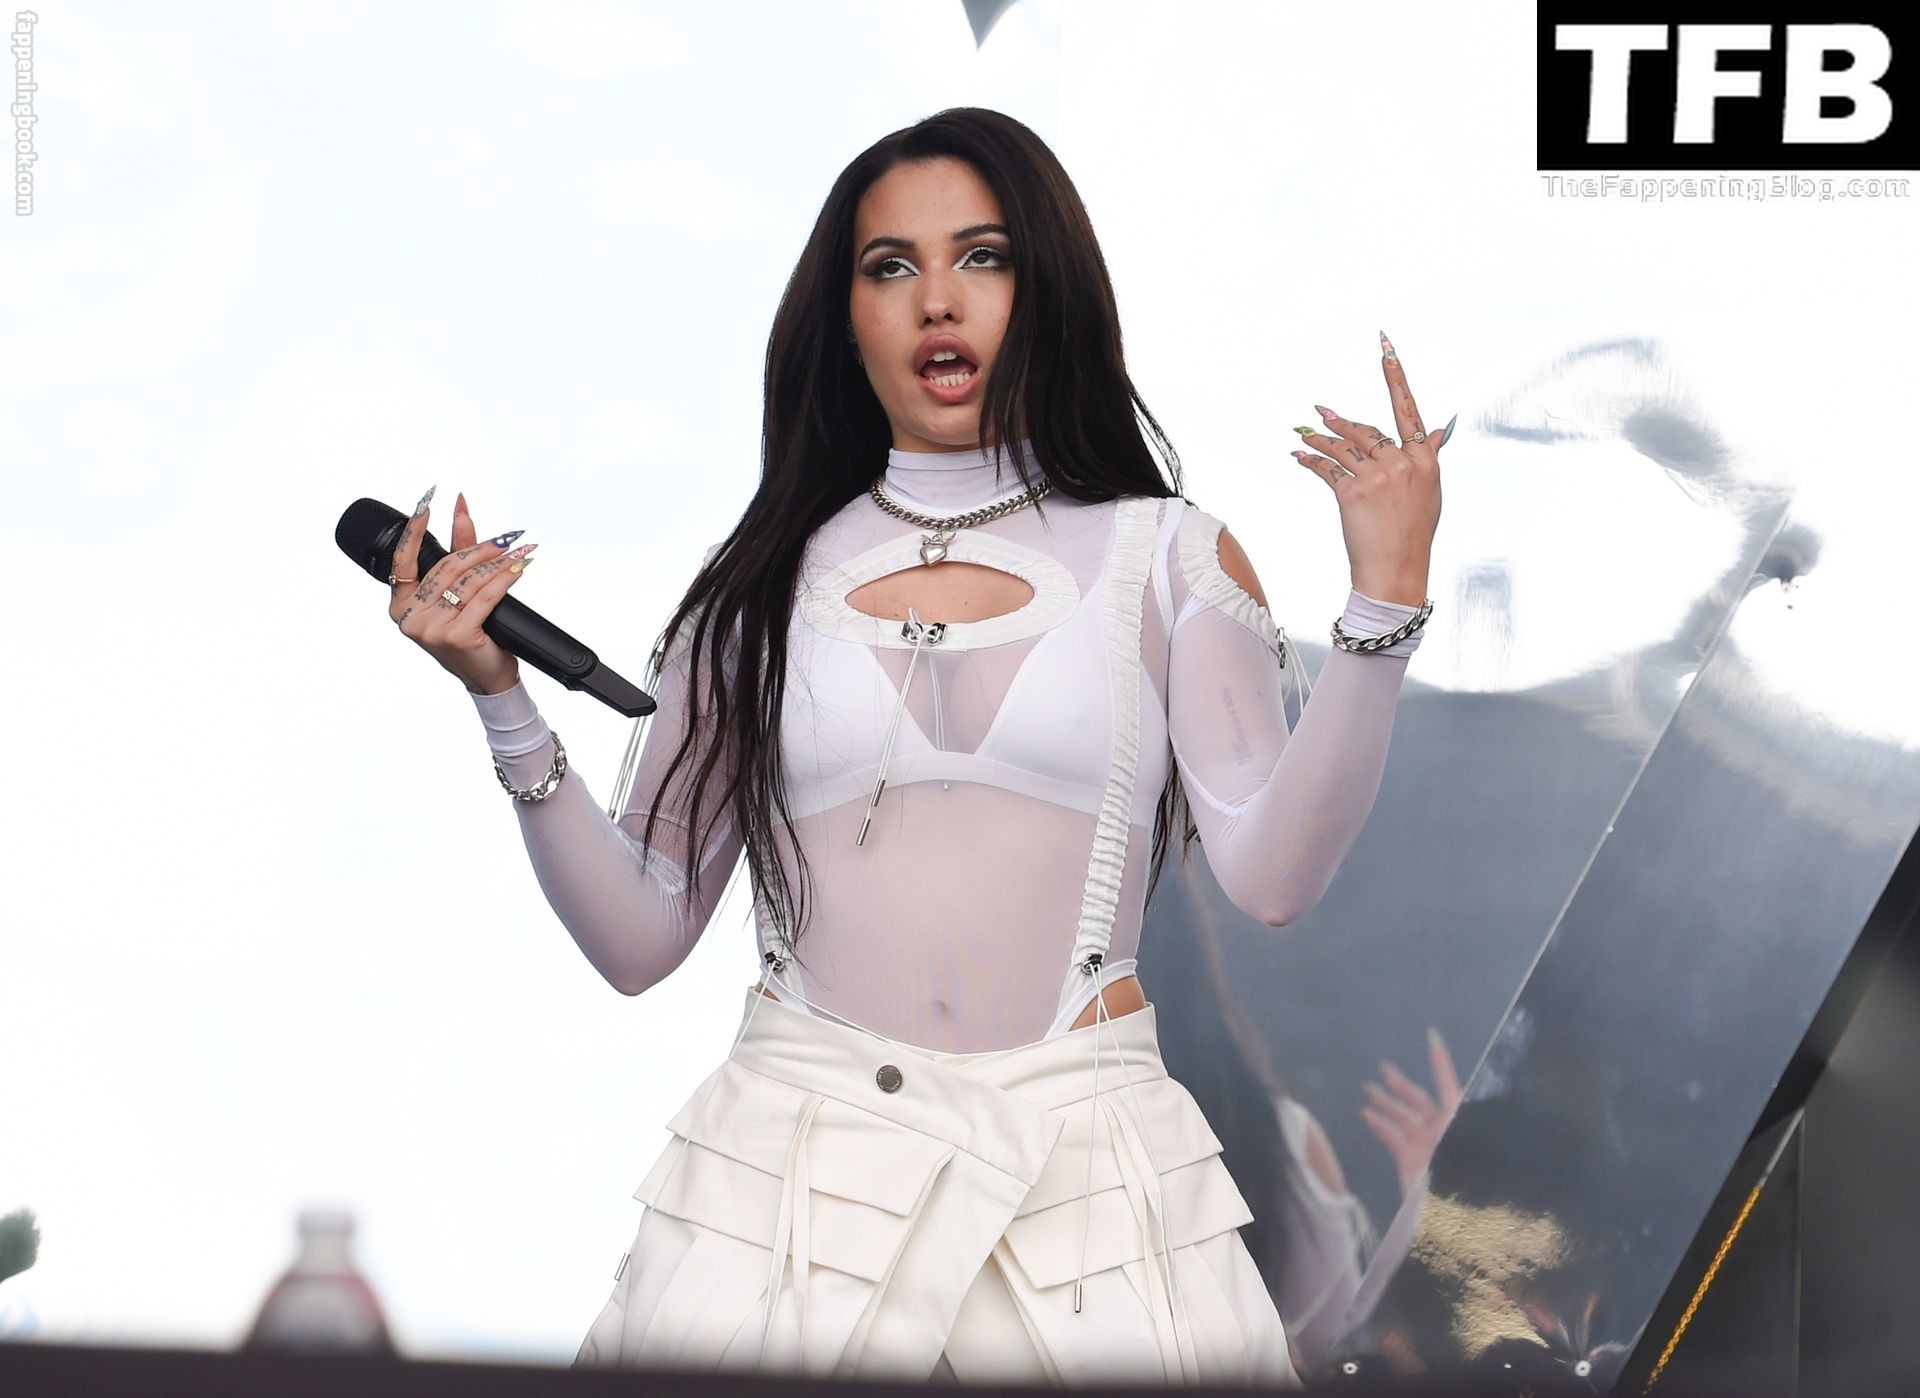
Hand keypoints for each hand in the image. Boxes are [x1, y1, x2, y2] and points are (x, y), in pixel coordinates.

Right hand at [386, 488, 535, 695]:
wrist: (487, 677)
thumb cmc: (470, 635)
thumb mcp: (457, 593)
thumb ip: (458, 549)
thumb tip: (461, 506)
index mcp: (400, 605)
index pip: (403, 559)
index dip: (414, 529)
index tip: (427, 500)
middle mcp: (409, 617)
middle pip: (447, 568)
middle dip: (480, 548)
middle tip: (507, 537)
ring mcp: (430, 629)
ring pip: (468, 581)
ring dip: (499, 562)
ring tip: (520, 550)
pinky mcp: (456, 636)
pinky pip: (485, 596)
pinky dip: (506, 578)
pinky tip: (519, 567)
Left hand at [1291, 332, 1446, 606]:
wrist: (1396, 570)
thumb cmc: (1413, 533)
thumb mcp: (1430, 492)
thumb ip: (1429, 456)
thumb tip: (1440, 428)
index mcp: (1426, 460)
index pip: (1409, 410)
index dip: (1396, 377)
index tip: (1385, 349)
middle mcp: (1404, 463)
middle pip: (1367, 430)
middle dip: (1341, 421)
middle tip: (1319, 411)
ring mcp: (1378, 476)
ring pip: (1344, 446)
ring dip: (1321, 437)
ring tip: (1304, 431)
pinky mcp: (1353, 492)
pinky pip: (1327, 467)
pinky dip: (1310, 460)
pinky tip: (1299, 456)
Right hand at [1359, 1025, 1461, 1195]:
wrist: (1450, 1215)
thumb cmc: (1458, 1173)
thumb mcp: (1458, 1137)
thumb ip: (1453, 1114)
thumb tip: (1456, 1091)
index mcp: (1456, 1120)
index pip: (1447, 1084)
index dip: (1440, 1062)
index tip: (1432, 1037)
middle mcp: (1440, 1129)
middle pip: (1419, 1100)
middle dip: (1401, 1085)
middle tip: (1384, 1069)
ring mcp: (1423, 1144)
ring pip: (1402, 1116)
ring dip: (1386, 1102)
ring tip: (1369, 1090)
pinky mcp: (1408, 1158)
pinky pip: (1391, 1136)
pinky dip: (1379, 1124)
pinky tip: (1366, 1113)